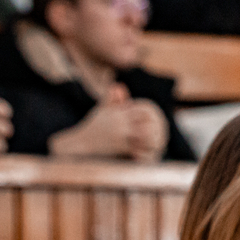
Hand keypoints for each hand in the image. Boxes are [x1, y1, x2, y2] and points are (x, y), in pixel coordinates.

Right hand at [48, 84, 168, 161]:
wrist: (80, 143)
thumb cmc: (92, 127)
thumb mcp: (101, 110)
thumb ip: (111, 98)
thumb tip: (119, 85)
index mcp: (118, 113)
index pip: (140, 110)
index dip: (149, 114)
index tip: (154, 119)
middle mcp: (121, 123)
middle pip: (145, 122)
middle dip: (153, 126)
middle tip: (159, 132)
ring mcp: (121, 135)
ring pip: (143, 136)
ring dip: (151, 140)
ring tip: (156, 144)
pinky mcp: (119, 147)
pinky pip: (136, 149)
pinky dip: (143, 151)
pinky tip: (147, 155)